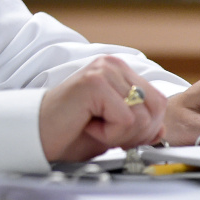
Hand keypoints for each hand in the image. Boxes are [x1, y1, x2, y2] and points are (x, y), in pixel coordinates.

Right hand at [40, 56, 166, 162]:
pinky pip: (125, 119)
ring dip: (119, 134)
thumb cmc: (70, 131)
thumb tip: (162, 129)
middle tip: (105, 132)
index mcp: (120, 70)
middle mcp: (113, 64)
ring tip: (93, 126)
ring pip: (142, 116)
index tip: (117, 133)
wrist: (37, 135)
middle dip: (136, 132)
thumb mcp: (114, 130)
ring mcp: (103, 70)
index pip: (159, 102)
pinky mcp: (95, 82)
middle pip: (155, 108)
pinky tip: (87, 125)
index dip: (145, 128)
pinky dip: (109, 134)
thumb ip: (140, 126)